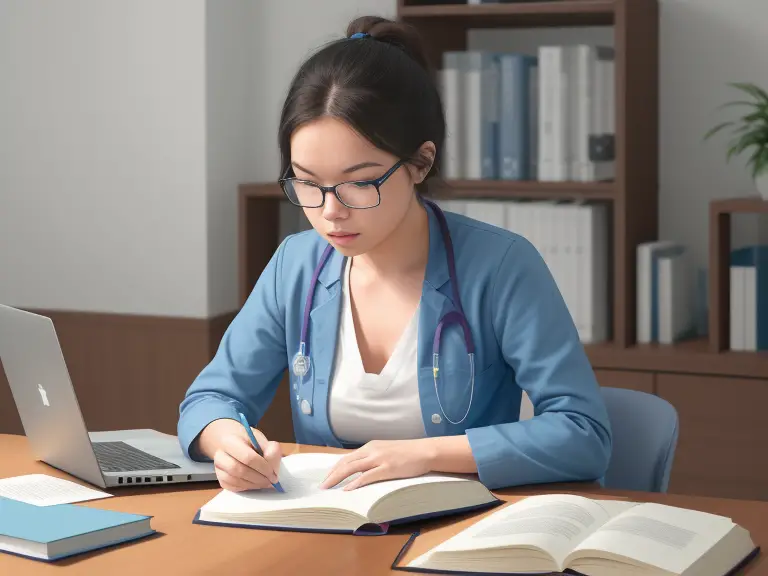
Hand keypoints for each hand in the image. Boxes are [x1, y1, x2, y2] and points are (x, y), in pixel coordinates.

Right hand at [197, 418, 282, 491]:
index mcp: (231, 441)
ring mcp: (218, 468)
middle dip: (259, 478)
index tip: (274, 473)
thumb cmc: (249, 441)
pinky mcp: (220, 479)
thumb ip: (270, 450)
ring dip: (254, 484)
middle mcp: (220, 455)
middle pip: (239, 470)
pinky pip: (233, 488)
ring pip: (235, 481)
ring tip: (265, 482)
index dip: (263, 467)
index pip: (247, 457)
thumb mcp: (262, 439)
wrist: (233, 443)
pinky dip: (247, 487)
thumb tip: (273, 467)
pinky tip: (255, 483)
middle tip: (271, 481)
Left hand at [319, 439, 434, 490]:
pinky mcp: (388, 468)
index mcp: (370, 446)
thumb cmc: (407, 453)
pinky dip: (355, 483)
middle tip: (322, 486)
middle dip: (331, 475)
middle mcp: (372, 450)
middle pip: (345, 462)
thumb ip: (372, 458)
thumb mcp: (386, 451)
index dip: (334, 469)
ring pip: (352, 468)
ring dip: (337, 478)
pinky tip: (347, 489)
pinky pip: (367, 476)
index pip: (347, 458)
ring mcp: (379, 459)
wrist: (425, 450)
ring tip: (328, 488)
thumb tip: (360, 470)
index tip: (326, 478)